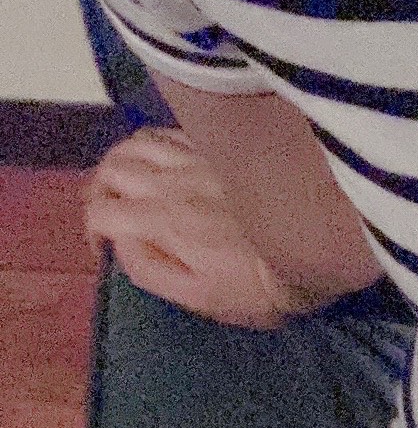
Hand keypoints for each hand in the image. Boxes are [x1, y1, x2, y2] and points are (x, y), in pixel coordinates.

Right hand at [83, 125, 315, 328]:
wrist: (316, 248)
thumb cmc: (258, 286)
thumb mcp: (199, 297)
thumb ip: (150, 269)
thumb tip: (120, 242)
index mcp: (163, 221)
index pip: (100, 209)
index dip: (92, 228)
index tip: (106, 245)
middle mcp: (173, 180)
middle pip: (111, 168)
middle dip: (101, 190)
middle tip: (114, 211)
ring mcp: (198, 157)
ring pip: (136, 142)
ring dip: (123, 161)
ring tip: (131, 182)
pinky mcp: (221, 147)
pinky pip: (171, 131)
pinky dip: (154, 143)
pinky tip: (164, 160)